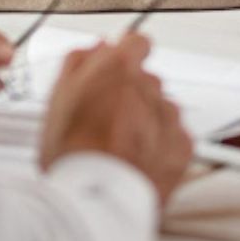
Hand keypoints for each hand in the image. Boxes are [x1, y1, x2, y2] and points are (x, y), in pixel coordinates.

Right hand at [39, 34, 193, 206]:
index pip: (136, 42)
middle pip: (146, 80)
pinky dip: (160, 145)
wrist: (95, 198)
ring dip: (146, 120)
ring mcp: (168, 117)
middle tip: (107, 119)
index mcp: (119, 68)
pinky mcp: (181, 147)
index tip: (119, 63)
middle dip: (131, 94)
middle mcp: (149, 88)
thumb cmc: (73, 153)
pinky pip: (175, 136)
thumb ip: (78, 64)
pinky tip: (136, 159)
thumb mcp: (58, 98)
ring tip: (120, 146)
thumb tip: (93, 49)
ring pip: (161, 109)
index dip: (126, 53)